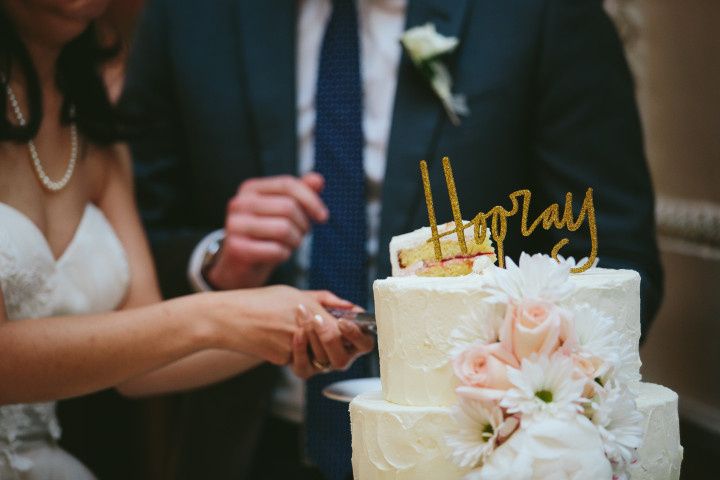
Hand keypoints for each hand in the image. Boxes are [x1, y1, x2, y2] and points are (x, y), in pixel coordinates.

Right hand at [206, 173, 327, 289]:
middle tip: (300, 235)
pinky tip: (278, 255)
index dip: (311, 200)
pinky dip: (284, 255)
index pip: (288, 184)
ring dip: (295, 241)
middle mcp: (239, 203)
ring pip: (283, 229)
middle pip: (288, 207)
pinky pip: (276, 250)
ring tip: (289, 245)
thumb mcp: (284, 212)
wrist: (239, 266)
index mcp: (251, 188)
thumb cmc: (266, 235)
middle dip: (303, 225)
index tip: (323, 217)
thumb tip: (318, 179)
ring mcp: (235, 225)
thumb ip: (301, 194)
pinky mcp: (237, 248)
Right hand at [209, 286, 346, 365]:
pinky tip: (282, 338)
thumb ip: (326, 301)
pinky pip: (299, 364)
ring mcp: (294, 347)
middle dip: (337, 350)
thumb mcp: (295, 293)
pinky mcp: (281, 359)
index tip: (350, 329)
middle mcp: (307, 330)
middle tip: (328, 339)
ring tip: (299, 333)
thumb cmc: (262, 301)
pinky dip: (296, 355)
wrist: (228, 316)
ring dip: (316, 352)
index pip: (348, 331)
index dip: (355, 334)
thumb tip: (352, 308)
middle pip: (339, 355)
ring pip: (320, 363)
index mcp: (313, 310)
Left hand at [290, 296, 373, 379]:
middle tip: (318, 318)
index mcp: (351, 340)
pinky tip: (297, 333)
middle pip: (343, 358)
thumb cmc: (302, 307)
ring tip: (303, 316)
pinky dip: (300, 350)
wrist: (274, 316)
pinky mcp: (305, 369)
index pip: (364, 344)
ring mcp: (323, 365)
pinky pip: (304, 367)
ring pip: (324, 360)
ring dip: (313, 337)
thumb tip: (350, 306)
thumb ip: (332, 301)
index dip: (356, 335)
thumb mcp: (316, 299)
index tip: (341, 321)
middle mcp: (340, 355)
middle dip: (330, 337)